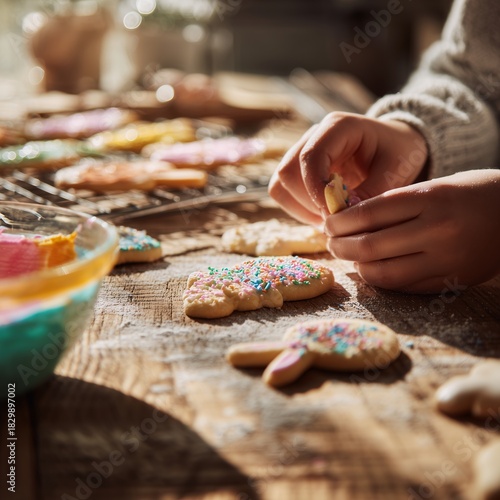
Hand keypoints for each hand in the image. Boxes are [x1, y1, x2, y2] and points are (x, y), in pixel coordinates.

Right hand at [268, 112, 427, 226]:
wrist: (396, 147)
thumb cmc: (399, 153)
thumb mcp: (397, 170)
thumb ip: (372, 192)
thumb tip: (343, 216)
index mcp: (338, 127)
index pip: (310, 157)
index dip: (316, 190)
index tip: (334, 215)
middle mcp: (313, 136)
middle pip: (288, 172)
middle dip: (309, 203)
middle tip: (337, 221)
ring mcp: (302, 152)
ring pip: (281, 185)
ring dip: (302, 209)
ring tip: (332, 220)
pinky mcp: (298, 170)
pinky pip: (283, 193)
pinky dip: (299, 211)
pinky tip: (324, 216)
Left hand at [325, 169, 499, 292]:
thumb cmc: (470, 193)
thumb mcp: (433, 187)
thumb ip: (394, 204)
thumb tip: (348, 220)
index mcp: (430, 198)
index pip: (368, 214)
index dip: (339, 222)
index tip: (328, 223)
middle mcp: (437, 229)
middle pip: (370, 246)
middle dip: (340, 246)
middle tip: (330, 242)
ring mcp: (446, 259)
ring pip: (383, 273)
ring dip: (357, 267)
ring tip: (348, 257)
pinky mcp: (452, 281)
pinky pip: (404, 287)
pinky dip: (380, 280)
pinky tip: (371, 270)